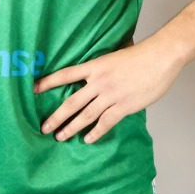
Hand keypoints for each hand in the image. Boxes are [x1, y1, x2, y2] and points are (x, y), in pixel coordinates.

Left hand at [33, 42, 186, 142]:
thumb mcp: (116, 54)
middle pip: (71, 102)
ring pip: (86, 115)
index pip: (66, 74)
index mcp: (95, 66)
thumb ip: (103, 65)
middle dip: (56, 117)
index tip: (33, 89)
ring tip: (60, 137)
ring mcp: (111, 95)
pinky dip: (95, 132)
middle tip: (44, 128)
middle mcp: (99, 81)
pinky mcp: (124, 106)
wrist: (160, 57)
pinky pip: (105, 122)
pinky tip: (87, 139)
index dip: (48, 82)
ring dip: (71, 127)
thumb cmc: (141, 54)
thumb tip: (96, 68)